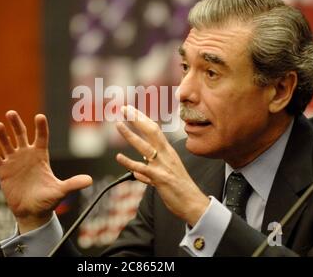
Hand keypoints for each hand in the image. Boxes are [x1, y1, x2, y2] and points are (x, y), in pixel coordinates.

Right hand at [0, 110, 92, 232]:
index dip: (40, 127)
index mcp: (41, 156)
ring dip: (2, 135)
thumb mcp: (61, 191)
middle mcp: (27, 155)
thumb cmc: (48, 200)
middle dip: (16, 124)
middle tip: (11, 113)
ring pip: (7, 144)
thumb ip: (73, 184)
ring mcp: (14, 162)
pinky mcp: (3, 171)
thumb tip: (90, 180)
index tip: (39, 116)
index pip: (41, 137)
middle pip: (21, 135)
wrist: (32, 212)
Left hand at [115, 105, 209, 226]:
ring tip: (118, 125)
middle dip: (137, 119)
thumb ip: (149, 172)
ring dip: (130, 135)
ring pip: (144, 146)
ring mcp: (163, 166)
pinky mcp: (160, 178)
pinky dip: (129, 162)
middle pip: (151, 131)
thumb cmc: (180, 190)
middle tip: (124, 109)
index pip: (154, 130)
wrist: (194, 204)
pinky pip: (142, 168)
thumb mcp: (166, 176)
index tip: (131, 110)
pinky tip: (119, 157)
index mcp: (168, 152)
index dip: (142, 119)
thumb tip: (137, 172)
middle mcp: (166, 155)